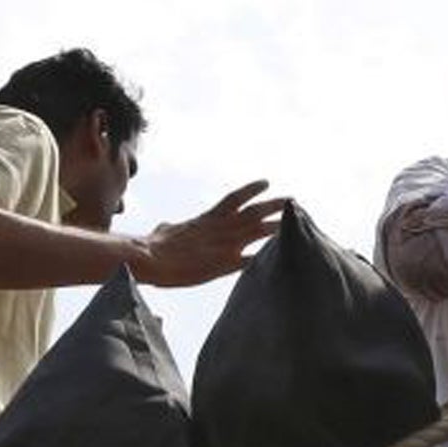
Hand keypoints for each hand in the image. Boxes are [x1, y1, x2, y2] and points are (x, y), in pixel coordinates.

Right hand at [136, 179, 286, 286]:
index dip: (251, 191)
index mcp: (207, 220)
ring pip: (259, 230)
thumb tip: (166, 227)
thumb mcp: (164, 231)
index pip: (234, 200)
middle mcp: (220, 228)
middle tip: (294, 199)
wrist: (147, 257)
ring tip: (299, 221)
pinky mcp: (225, 264)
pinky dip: (269, 258)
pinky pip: (254, 260)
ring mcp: (225, 244)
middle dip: (274, 205)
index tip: (266, 183)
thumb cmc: (151, 248)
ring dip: (279, 225)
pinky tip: (285, 257)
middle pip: (254, 212)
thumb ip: (172, 228)